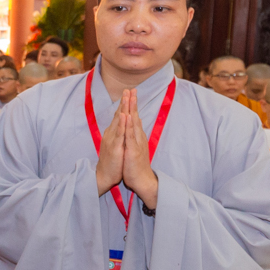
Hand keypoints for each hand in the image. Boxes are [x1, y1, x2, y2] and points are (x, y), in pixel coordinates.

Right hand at [94, 89, 128, 195]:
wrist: (104, 175)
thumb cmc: (112, 161)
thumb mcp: (117, 144)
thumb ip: (120, 134)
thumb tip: (123, 125)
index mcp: (113, 132)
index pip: (120, 115)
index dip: (125, 104)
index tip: (130, 93)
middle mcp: (111, 133)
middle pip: (119, 114)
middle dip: (124, 101)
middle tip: (129, 89)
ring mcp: (112, 139)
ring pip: (118, 120)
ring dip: (123, 108)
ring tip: (126, 97)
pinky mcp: (114, 147)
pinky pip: (119, 133)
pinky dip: (121, 124)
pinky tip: (123, 115)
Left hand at [119, 90, 159, 210]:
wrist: (142, 180)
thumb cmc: (136, 165)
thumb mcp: (134, 147)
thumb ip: (134, 136)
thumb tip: (134, 124)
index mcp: (137, 136)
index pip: (134, 118)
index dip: (131, 105)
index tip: (130, 92)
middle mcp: (138, 137)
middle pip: (135, 116)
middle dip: (132, 102)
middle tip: (131, 88)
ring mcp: (136, 143)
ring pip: (133, 123)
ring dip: (131, 109)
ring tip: (129, 97)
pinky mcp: (133, 150)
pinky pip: (130, 136)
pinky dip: (129, 125)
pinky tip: (127, 117)